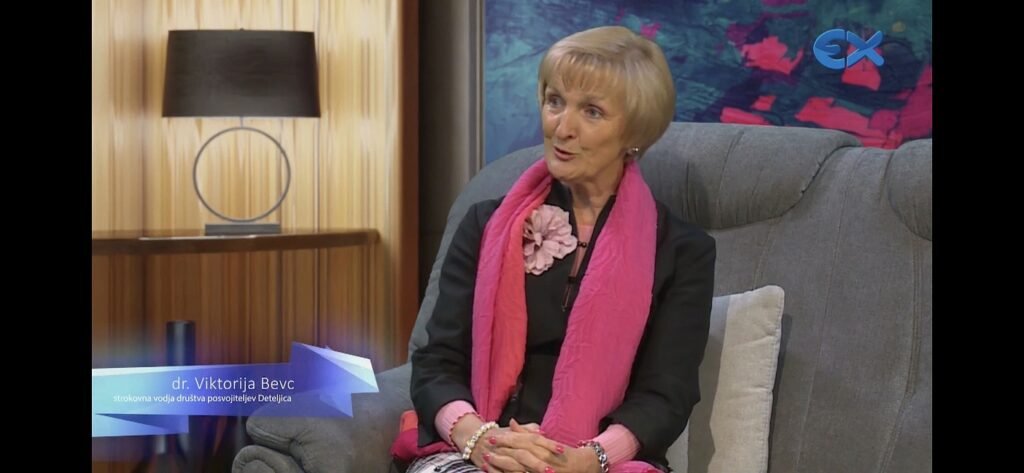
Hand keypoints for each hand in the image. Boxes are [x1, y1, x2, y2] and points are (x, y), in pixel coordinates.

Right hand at [451, 417, 544, 472]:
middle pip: (524, 454)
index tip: (562, 449)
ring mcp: (497, 457)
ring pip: (512, 466)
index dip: (548, 444)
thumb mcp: (512, 431)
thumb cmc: (498, 435)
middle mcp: (506, 446)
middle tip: (552, 470)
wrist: (474, 438)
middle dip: (538, 463)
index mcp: (514, 435)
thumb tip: (543, 432)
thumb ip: (528, 430)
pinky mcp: (489, 468)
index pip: (533, 438)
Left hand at [485, 419, 601, 472]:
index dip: (506, 439)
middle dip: (501, 452)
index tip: (492, 438)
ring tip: (488, 463)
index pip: (522, 440)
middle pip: (519, 454)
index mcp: (542, 445)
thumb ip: (526, 431)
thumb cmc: (561, 452)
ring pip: (520, 467)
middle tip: (486, 451)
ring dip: (503, 466)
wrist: (582, 465)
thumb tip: (512, 422)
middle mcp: (543, 457)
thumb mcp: (545, 440)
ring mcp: (541, 469)